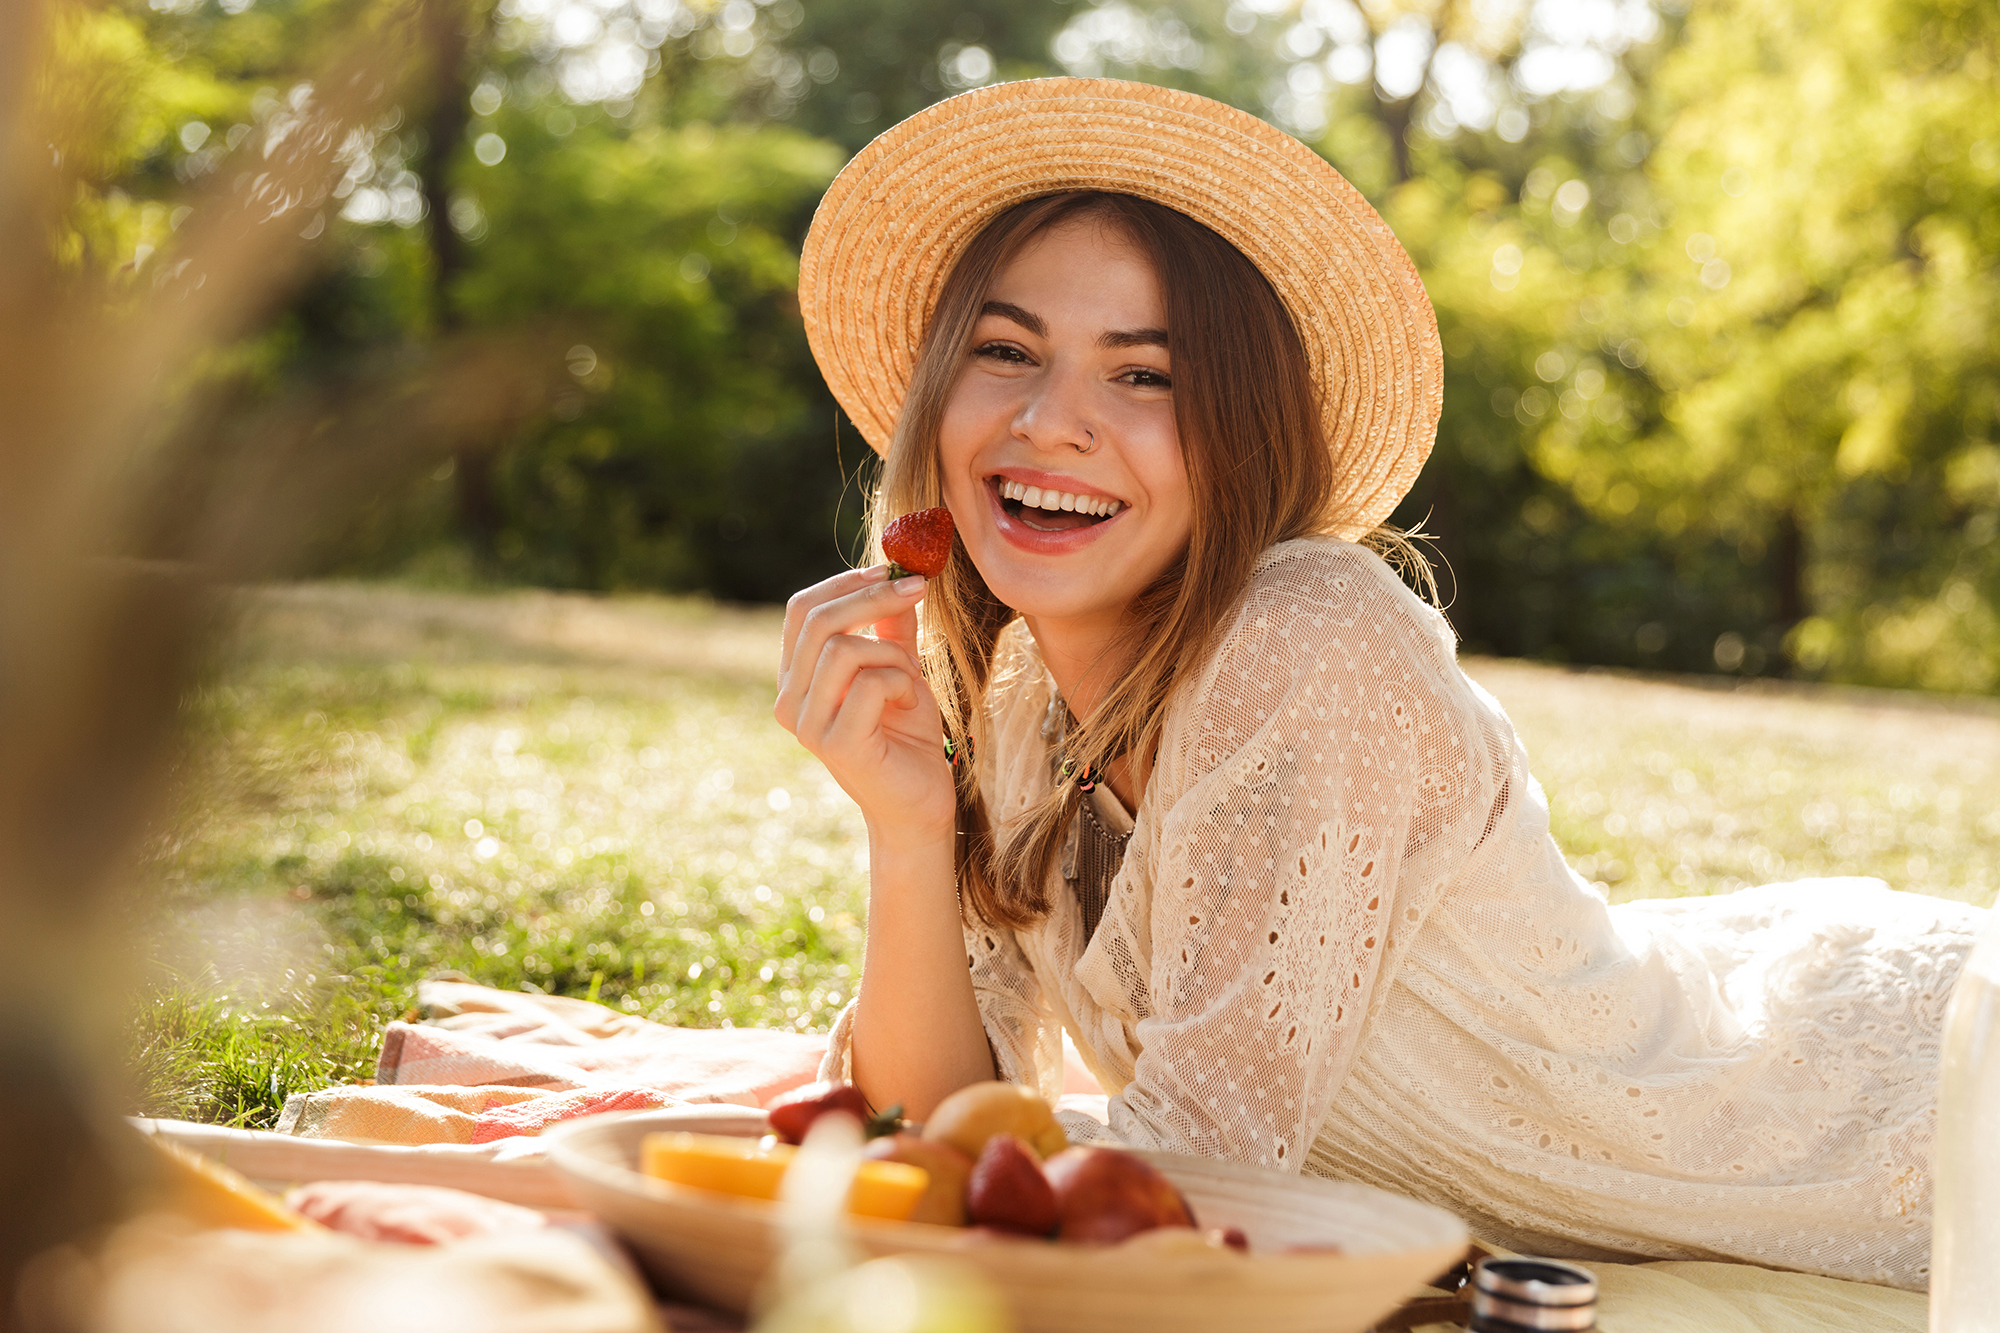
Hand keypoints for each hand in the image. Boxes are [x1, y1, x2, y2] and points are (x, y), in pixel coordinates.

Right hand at [775, 565, 954, 838]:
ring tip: (912, 678)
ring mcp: (807, 725)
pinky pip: (870, 683)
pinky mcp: (835, 744)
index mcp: (795, 679)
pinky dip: (902, 683)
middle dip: (874, 596)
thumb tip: (898, 572)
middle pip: (818, 620)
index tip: (892, 569)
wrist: (919, 803)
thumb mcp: (899, 668)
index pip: (801, 611)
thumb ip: (891, 626)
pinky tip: (911, 705)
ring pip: (844, 649)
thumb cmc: (907, 736)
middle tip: (918, 588)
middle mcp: (789, 701)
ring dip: (893, 653)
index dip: (845, 582)